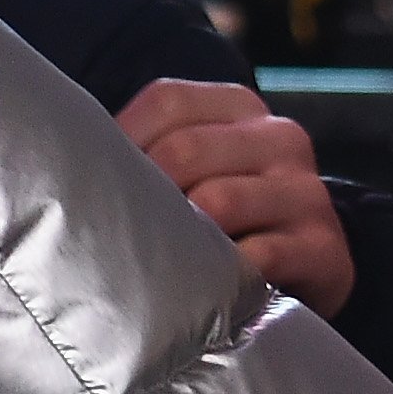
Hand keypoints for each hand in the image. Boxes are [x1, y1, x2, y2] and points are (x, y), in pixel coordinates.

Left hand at [117, 79, 355, 316]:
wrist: (308, 268)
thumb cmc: (226, 215)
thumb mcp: (194, 169)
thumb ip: (146, 154)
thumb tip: (68, 167)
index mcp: (240, 108)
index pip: (167, 101)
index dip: (124, 143)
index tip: (102, 186)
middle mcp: (280, 137)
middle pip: (184, 150)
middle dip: (145, 196)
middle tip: (119, 234)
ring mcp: (306, 191)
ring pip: (218, 201)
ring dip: (180, 238)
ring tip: (157, 264)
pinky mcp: (324, 247)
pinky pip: (258, 257)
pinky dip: (222, 277)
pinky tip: (204, 292)